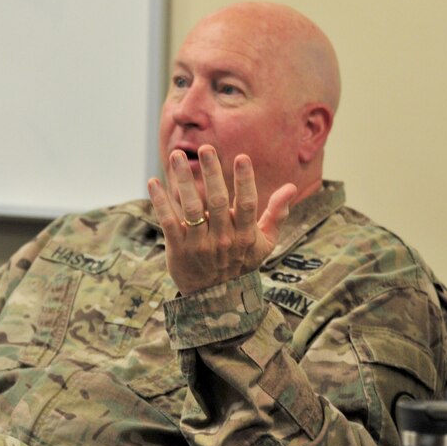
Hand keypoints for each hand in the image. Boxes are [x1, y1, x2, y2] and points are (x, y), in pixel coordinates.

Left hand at [148, 145, 295, 295]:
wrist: (215, 297)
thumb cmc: (242, 262)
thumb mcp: (265, 242)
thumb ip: (277, 214)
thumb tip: (292, 187)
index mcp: (245, 235)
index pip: (246, 204)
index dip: (244, 181)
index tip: (242, 158)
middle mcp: (222, 239)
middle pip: (216, 202)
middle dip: (211, 174)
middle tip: (206, 148)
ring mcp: (199, 245)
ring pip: (190, 208)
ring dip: (183, 181)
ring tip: (176, 155)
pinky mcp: (178, 249)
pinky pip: (168, 221)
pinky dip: (160, 201)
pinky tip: (154, 181)